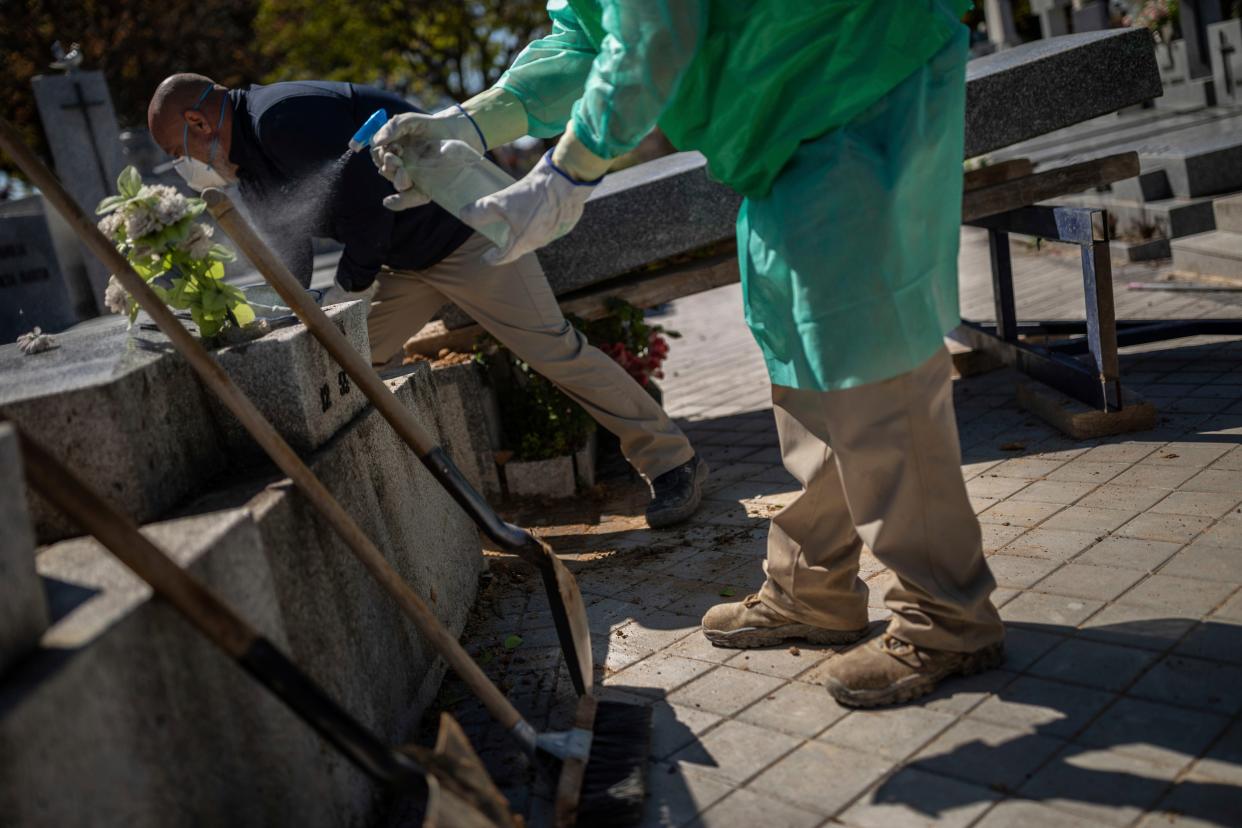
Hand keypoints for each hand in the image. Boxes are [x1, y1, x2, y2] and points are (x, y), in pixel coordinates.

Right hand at [370, 109, 481, 210]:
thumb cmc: (429, 126)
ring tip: (403, 172)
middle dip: (388, 165)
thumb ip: (393, 127)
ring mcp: (411, 177)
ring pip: (397, 183)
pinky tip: (389, 202)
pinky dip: (399, 201)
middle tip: (394, 159)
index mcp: (392, 149)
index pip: (378, 155)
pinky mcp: (424, 188)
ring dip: (397, 179)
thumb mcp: (410, 122)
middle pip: (386, 170)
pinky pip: (410, 198)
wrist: (454, 133)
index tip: (388, 148)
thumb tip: (374, 141)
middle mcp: (399, 165)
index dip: (379, 154)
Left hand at [460, 150, 597, 264]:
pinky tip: (538, 209)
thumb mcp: (498, 201)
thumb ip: (478, 212)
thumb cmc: (531, 194)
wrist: (564, 182)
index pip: (504, 257)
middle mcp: (539, 242)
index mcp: (522, 242)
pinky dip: (541, 222)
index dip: (493, 258)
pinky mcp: (565, 223)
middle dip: (510, 242)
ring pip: (536, 237)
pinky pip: (550, 227)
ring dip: (526, 231)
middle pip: (520, 247)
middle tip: (501, 233)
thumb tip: (463, 216)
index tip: (486, 257)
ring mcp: (554, 234)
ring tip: (519, 219)